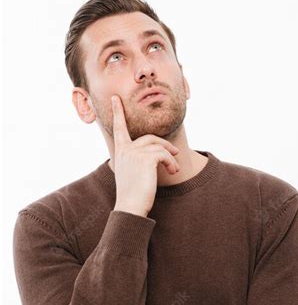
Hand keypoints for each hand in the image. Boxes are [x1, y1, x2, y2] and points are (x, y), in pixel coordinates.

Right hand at [111, 94, 179, 216]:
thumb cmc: (133, 194)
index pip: (119, 128)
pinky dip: (171, 163)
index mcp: (120, 152)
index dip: (118, 112)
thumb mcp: (132, 173)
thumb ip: (139, 159)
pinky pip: (164, 154)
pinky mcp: (146, 158)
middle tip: (175, 153)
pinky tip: (173, 171)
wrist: (130, 207)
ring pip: (160, 147)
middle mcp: (126, 149)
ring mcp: (135, 153)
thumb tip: (158, 153)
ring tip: (174, 169)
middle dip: (165, 145)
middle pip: (150, 138)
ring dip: (170, 158)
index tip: (115, 98)